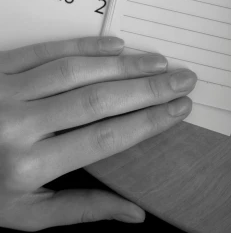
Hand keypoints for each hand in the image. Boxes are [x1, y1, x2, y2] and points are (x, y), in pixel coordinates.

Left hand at [0, 35, 196, 229]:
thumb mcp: (27, 214)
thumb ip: (83, 209)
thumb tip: (136, 215)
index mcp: (29, 167)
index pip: (106, 138)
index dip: (149, 121)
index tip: (180, 107)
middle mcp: (18, 127)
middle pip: (99, 100)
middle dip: (149, 88)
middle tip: (184, 77)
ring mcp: (6, 92)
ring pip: (77, 71)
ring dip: (124, 64)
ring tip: (158, 61)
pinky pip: (49, 50)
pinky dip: (86, 46)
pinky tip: (116, 45)